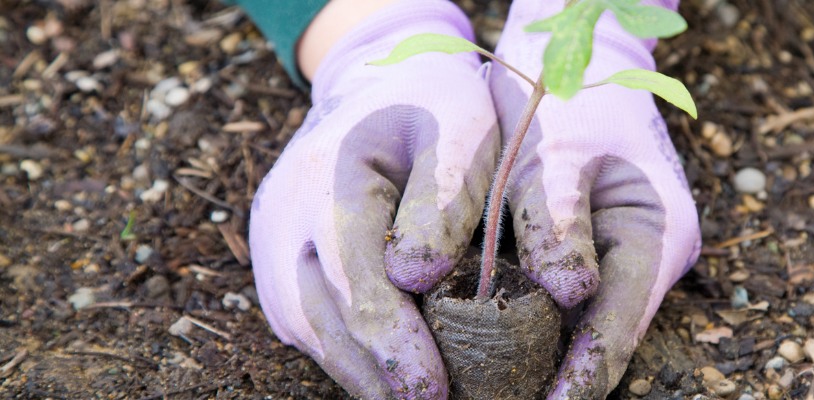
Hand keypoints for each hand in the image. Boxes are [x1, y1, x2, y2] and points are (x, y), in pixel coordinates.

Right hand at [248, 2, 496, 397]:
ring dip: (361, 376)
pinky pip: (305, 323)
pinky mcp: (278, 265)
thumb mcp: (461, 129)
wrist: (377, 83)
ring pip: (308, 330)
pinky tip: (389, 380)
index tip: (434, 392)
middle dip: (379, 376)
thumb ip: (444, 198)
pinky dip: (346, 357)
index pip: (356, 279)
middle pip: (323, 318)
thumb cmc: (434, 107)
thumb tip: (419, 277)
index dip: (395, 344)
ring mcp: (272, 243)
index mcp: (332, 176)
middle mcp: (285, 216)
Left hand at [489, 1, 698, 396]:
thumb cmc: (570, 94)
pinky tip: (478, 347)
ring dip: (534, 359)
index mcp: (659, 235)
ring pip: (577, 326)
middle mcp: (646, 257)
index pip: (618, 330)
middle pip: (600, 338)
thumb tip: (568, 295)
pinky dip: (522, 324)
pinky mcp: (587, 254)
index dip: (581, 379)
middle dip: (552, 378)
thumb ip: (558, 220)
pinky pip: (556, 303)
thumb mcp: (558, 151)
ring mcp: (618, 258)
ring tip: (481, 392)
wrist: (574, 55)